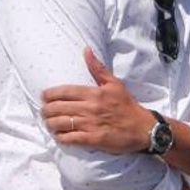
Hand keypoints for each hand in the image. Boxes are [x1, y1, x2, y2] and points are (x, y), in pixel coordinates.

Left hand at [41, 49, 155, 153]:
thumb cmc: (128, 106)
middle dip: (45, 111)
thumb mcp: (115, 84)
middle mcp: (90, 108)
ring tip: (50, 124)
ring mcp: (91, 124)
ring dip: (50, 124)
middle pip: (56, 108)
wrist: (144, 129)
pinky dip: (61, 137)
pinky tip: (60, 136)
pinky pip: (69, 138)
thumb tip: (86, 50)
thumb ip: (98, 68)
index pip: (62, 92)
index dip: (48, 95)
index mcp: (94, 93)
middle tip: (45, 112)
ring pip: (59, 123)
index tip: (44, 98)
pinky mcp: (93, 139)